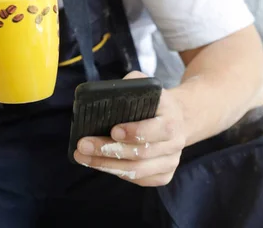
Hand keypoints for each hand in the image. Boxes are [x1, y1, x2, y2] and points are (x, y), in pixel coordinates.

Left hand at [73, 71, 186, 186]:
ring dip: (107, 165)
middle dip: (108, 150)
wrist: (179, 119)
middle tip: (83, 145)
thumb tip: (105, 93)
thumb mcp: (148, 86)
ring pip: (138, 170)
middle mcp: (175, 141)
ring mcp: (172, 160)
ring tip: (83, 157)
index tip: (112, 130)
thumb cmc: (155, 102)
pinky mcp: (165, 174)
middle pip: (141, 153)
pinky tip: (101, 165)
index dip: (133, 132)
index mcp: (172, 117)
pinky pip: (140, 180)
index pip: (154, 129)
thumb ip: (132, 83)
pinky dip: (118, 174)